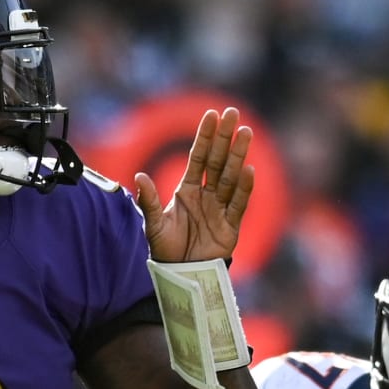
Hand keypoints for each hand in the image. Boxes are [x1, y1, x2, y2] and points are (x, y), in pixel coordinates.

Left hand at [135, 106, 254, 262]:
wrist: (180, 275)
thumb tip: (139, 176)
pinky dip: (244, 188)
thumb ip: (149, 201)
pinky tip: (248, 170)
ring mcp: (220, 208)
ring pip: (231, 177)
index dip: (205, 137)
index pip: (198, 158)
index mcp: (186, 190)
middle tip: (233, 114)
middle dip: (225, 138)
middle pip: (218, 161)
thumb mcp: (154, 224)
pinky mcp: (231, 226)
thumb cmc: (165, 249)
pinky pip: (239, 203)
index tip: (212, 116)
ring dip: (238, 155)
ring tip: (245, 132)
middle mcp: (206, 195)